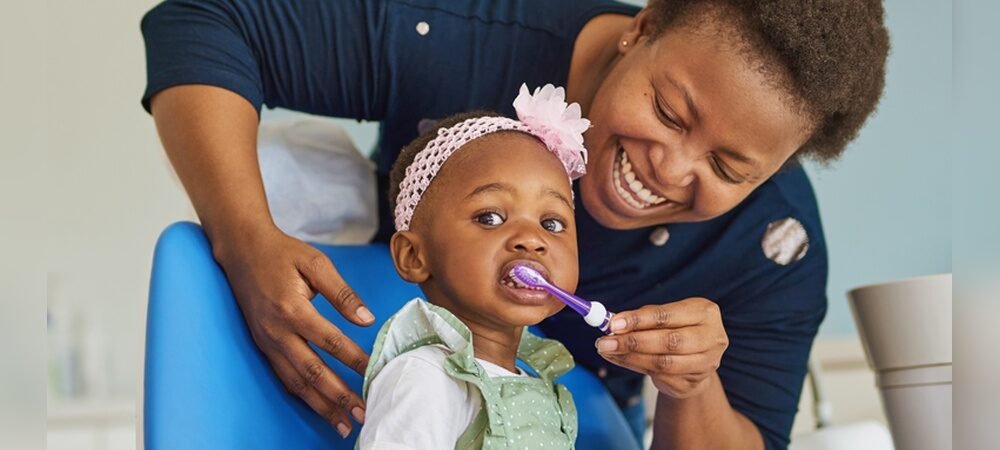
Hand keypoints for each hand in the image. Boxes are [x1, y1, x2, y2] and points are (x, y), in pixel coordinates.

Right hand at [213, 225, 374, 436]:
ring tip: (343, 423)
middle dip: (338, 396)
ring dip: (321, 405)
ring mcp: (267, 342)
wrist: (241, 250)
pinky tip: (319, 408)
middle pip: (312, 371)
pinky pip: (284, 377)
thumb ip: (342, 293)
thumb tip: (367, 319)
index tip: (375, 372)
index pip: (329, 341)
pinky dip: (302, 396)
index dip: (354, 359)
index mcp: (292, 309)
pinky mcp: (263, 346)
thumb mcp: (316, 263)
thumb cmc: (282, 253)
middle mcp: (276, 332)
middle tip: (362, 413)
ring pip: (296, 382)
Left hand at [595, 298, 728, 398]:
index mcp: (705, 313)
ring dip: (630, 357)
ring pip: (663, 363)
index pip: (668, 316)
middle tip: (605, 342)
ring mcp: (705, 364)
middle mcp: (712, 338)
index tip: (614, 323)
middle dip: (633, 342)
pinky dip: (633, 366)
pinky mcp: (693, 383)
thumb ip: (643, 318)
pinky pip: (658, 376)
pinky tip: (618, 359)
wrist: (695, 361)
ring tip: (607, 351)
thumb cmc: (677, 330)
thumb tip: (613, 323)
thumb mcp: (666, 317)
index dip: (639, 320)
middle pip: (669, 342)